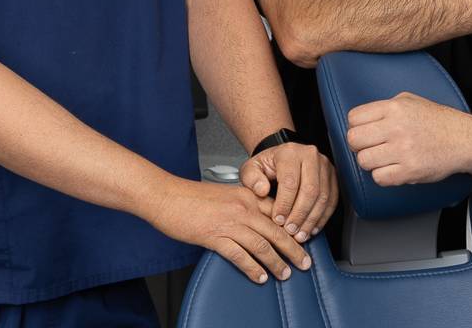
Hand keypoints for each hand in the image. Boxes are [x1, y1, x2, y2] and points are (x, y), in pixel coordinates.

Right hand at [148, 178, 311, 284]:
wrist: (166, 196)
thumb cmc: (192, 197)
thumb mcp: (225, 195)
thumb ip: (243, 206)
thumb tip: (258, 223)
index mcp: (246, 196)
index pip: (278, 212)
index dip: (293, 229)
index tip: (303, 242)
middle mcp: (242, 208)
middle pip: (276, 230)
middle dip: (293, 249)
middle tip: (305, 262)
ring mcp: (229, 222)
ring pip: (262, 245)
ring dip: (276, 262)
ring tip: (285, 274)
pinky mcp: (214, 236)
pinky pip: (239, 255)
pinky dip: (252, 268)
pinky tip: (259, 277)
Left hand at [240, 142, 336, 242]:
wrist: (281, 159)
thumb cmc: (266, 166)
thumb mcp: (251, 169)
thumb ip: (251, 179)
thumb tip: (262, 190)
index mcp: (289, 152)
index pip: (290, 181)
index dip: (284, 204)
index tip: (277, 220)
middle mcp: (310, 155)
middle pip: (310, 190)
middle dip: (300, 214)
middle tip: (290, 231)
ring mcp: (325, 165)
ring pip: (323, 196)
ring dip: (312, 219)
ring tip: (300, 235)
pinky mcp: (333, 177)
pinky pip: (332, 200)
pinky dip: (323, 217)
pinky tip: (312, 229)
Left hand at [345, 91, 471, 185]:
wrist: (463, 139)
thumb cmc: (436, 120)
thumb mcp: (410, 100)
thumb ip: (385, 106)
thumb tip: (361, 119)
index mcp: (394, 107)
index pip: (354, 118)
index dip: (356, 126)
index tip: (364, 131)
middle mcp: (396, 127)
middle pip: (354, 140)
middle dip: (358, 145)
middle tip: (369, 146)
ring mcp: (403, 150)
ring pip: (363, 161)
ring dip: (370, 162)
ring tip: (382, 159)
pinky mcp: (410, 171)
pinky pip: (379, 178)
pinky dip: (383, 176)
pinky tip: (392, 169)